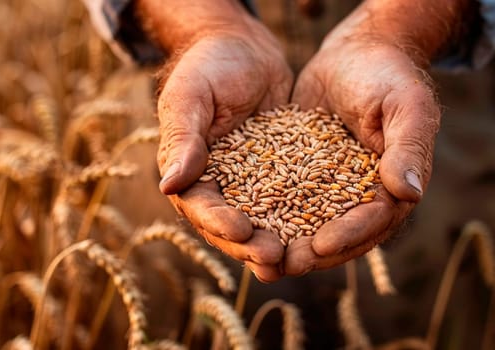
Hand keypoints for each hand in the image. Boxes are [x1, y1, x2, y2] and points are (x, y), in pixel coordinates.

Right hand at [140, 0, 292, 281]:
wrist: (244, 48)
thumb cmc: (208, 65)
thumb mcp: (191, 96)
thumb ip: (183, 139)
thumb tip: (169, 187)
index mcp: (187, 173)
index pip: (201, 208)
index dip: (220, 223)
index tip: (244, 232)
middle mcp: (217, 187)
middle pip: (231, 227)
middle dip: (252, 245)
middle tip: (276, 258)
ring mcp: (249, 185)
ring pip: (263, 223)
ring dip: (279, 243)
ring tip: (299, 258)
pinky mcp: (280, 176)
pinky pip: (292, 201)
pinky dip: (305, 218)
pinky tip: (326, 230)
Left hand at [283, 1, 459, 274]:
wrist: (359, 51)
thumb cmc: (390, 75)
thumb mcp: (406, 107)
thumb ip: (409, 149)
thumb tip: (409, 193)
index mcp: (395, 188)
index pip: (372, 222)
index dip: (347, 236)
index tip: (320, 248)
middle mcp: (365, 197)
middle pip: (339, 235)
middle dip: (310, 253)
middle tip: (280, 265)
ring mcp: (333, 189)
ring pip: (309, 225)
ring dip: (286, 243)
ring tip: (256, 256)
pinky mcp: (305, 175)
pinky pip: (286, 200)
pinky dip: (267, 214)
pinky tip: (240, 224)